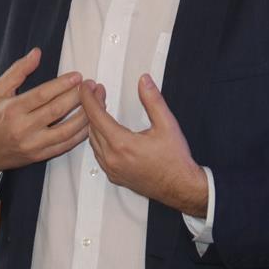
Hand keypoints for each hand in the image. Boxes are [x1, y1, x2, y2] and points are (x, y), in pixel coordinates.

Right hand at [0, 48, 88, 195]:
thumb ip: (18, 70)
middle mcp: (23, 128)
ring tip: (96, 103)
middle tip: (92, 86)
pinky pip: (64, 146)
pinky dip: (79, 135)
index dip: (62, 85)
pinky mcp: (38, 156)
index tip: (77, 76)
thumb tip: (37, 53)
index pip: (42, 95)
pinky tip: (89, 124)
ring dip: (84, 116)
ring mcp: (32, 145)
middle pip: (57, 111)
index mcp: (12, 109)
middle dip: (78, 97)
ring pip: (65, 130)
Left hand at [80, 74, 207, 217]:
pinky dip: (98, 138)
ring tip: (102, 108)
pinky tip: (105, 131)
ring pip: (92, 141)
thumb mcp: (167, 124)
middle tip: (99, 92)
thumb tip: (144, 81)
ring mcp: (111, 169)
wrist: (181, 187)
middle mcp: (112, 158)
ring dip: (94, 123)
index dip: (89, 98)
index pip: (96, 116)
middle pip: (92, 127)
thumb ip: (153, 100)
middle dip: (92, 107)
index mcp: (121, 144)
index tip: (86, 87)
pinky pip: (98, 154)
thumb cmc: (175, 159)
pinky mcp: (114, 177)